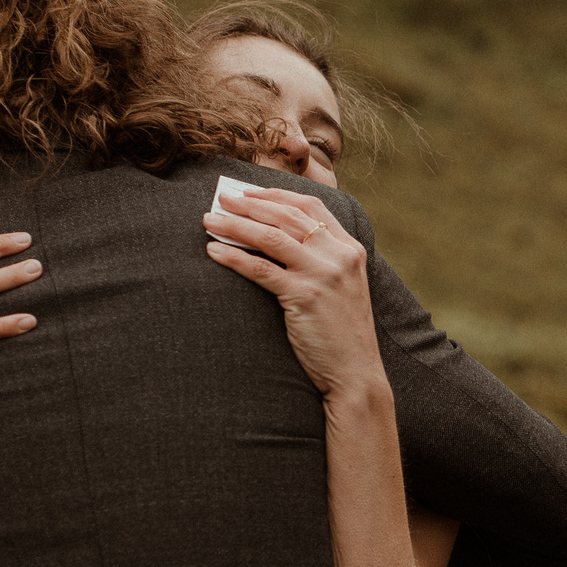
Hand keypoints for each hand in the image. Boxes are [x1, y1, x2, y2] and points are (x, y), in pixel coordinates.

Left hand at [204, 187, 383, 398]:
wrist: (356, 373)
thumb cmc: (342, 334)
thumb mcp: (342, 287)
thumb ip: (323, 260)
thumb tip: (277, 239)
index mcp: (351, 249)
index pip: (311, 207)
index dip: (276, 195)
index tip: (249, 193)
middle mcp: (339, 255)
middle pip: (287, 216)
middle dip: (249, 204)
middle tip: (220, 199)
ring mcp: (323, 274)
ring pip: (271, 237)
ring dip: (236, 225)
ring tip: (210, 221)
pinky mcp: (305, 296)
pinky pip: (261, 269)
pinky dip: (234, 257)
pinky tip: (215, 252)